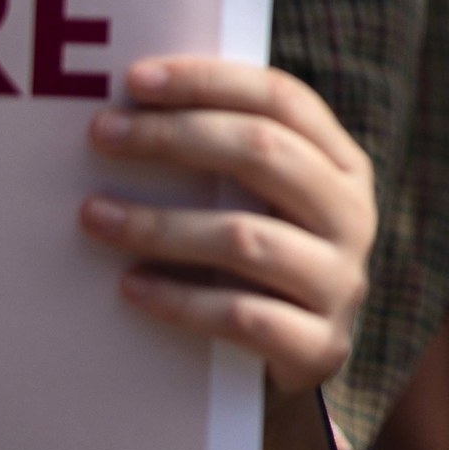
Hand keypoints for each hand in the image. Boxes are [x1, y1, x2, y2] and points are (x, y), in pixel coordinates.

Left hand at [79, 57, 373, 395]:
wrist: (288, 369)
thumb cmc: (256, 271)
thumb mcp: (264, 207)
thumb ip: (233, 161)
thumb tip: (134, 106)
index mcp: (343, 167)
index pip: (284, 100)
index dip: (211, 82)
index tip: (136, 80)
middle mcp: (354, 215)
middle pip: (266, 153)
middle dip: (174, 136)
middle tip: (102, 134)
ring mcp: (343, 281)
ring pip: (245, 237)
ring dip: (158, 224)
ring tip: (94, 215)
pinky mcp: (321, 346)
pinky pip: (240, 316)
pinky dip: (178, 300)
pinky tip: (129, 287)